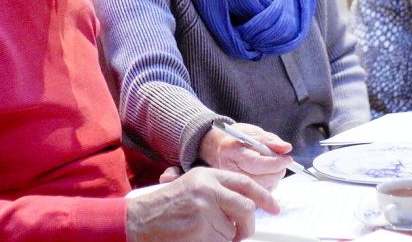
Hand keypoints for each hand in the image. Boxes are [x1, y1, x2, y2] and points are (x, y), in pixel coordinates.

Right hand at [126, 167, 278, 241]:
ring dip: (222, 239)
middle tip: (242, 235)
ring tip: (199, 233)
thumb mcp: (191, 188)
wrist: (137, 221)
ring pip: (232, 231)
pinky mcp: (201, 229)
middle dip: (247, 226)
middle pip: (246, 208)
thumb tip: (247, 206)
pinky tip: (195, 238)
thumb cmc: (164, 208)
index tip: (274, 207)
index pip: (244, 183)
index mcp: (206, 176)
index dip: (264, 196)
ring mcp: (205, 209)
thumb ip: (217, 192)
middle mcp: (208, 189)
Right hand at [199, 122, 291, 189]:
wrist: (215, 148)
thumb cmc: (235, 139)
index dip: (275, 162)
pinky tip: (263, 175)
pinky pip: (258, 195)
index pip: (257, 163)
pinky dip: (267, 186)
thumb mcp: (251, 133)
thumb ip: (269, 140)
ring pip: (262, 189)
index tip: (288, 159)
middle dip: (276, 171)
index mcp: (233, 151)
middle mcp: (230, 170)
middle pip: (261, 179)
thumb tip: (286, 148)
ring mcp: (231, 184)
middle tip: (281, 162)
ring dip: (273, 179)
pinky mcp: (235, 193)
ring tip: (269, 167)